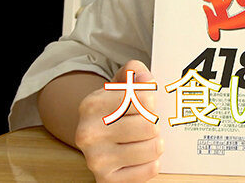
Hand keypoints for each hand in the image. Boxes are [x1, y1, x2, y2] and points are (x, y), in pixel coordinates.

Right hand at [75, 60, 163, 181]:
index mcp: (92, 104)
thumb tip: (145, 78)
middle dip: (154, 123)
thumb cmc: (115, 108)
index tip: (146, 102)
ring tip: (144, 139)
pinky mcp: (106, 180)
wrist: (93, 137)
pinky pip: (150, 169)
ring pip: (154, 148)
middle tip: (146, 123)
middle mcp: (88, 133)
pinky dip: (152, 162)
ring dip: (155, 143)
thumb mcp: (122, 83)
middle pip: (151, 125)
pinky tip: (141, 156)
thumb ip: (135, 71)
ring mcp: (96, 160)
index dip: (152, 100)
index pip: (146, 98)